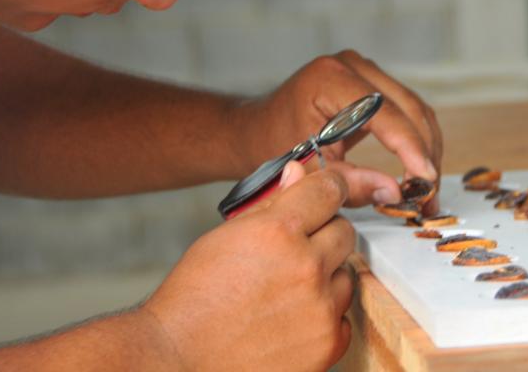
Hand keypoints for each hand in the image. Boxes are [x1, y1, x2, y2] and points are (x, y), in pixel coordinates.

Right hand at [142, 164, 353, 371]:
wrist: (180, 355)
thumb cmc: (195, 296)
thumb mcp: (227, 235)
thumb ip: (271, 203)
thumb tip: (298, 174)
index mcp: (279, 231)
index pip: (330, 190)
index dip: (329, 187)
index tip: (328, 192)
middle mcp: (306, 267)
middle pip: (345, 231)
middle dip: (324, 234)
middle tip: (295, 250)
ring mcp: (320, 308)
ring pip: (346, 274)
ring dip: (325, 277)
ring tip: (286, 289)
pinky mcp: (327, 343)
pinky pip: (343, 315)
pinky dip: (325, 316)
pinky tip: (294, 317)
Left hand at [234, 50, 442, 210]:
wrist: (257, 129)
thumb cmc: (272, 144)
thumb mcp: (308, 169)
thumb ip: (350, 183)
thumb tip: (396, 194)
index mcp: (329, 78)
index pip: (383, 112)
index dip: (409, 148)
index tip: (424, 181)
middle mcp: (352, 65)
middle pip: (408, 108)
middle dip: (424, 155)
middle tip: (429, 196)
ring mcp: (365, 71)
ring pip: (415, 110)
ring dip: (427, 150)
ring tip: (427, 192)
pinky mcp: (374, 83)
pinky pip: (408, 111)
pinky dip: (418, 142)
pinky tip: (420, 172)